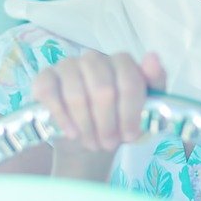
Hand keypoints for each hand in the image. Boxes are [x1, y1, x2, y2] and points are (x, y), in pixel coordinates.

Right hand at [30, 51, 166, 152]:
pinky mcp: (45, 78)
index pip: (128, 81)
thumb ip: (155, 82)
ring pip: (76, 94)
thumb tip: (153, 57)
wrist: (91, 137)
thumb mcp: (147, 108)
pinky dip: (61, 117)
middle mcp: (94, 58)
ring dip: (86, 125)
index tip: (130, 135)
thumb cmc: (120, 120)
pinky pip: (49, 93)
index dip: (130, 112)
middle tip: (108, 143)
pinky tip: (72, 133)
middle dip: (107, 123)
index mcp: (121, 62)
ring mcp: (68, 66)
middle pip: (102, 89)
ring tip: (92, 142)